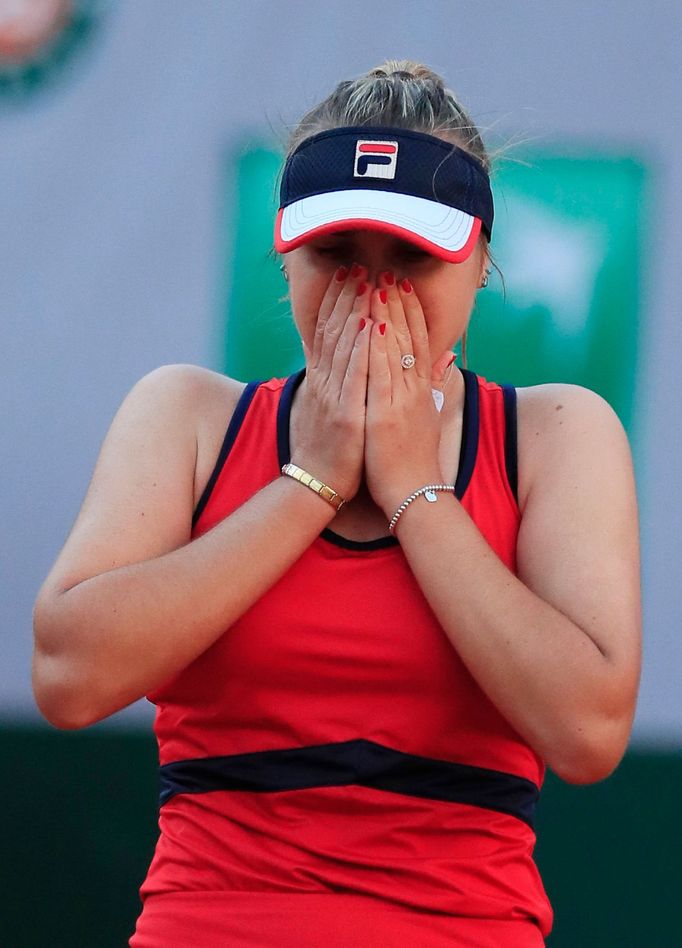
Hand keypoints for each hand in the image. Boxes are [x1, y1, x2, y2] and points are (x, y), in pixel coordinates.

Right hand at [292, 265, 370, 501]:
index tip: (348, 274)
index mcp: (323, 380)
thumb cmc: (331, 448)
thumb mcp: (330, 407)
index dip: (338, 301)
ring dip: (355, 312)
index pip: (329, 332)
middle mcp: (325, 383)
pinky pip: (354, 378)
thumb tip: (338, 354)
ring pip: (344, 348)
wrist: (317, 484)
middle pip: (334, 332)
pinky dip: (361, 351)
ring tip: (365, 284)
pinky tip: (368, 327)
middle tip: (357, 267)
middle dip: (346, 297)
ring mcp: (334, 398)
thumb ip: (337, 379)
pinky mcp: (346, 416)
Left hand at [364, 275, 450, 516]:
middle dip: (397, 303)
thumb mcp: (427, 417)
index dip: (411, 312)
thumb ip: (433, 386)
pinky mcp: (385, 415)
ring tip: (377, 285)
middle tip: (389, 272)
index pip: (418, 341)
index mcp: (421, 390)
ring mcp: (401, 400)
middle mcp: (414, 390)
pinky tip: (369, 325)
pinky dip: (376, 348)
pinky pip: (381, 375)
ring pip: (394, 350)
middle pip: (407, 338)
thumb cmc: (415, 459)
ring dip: (385, 315)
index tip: (403, 286)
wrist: (415, 493)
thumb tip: (444, 360)